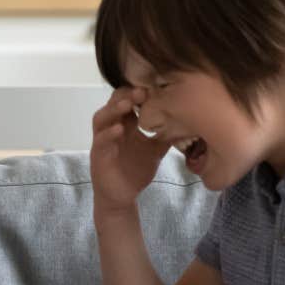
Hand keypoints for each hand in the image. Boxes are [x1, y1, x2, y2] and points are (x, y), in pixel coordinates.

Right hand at [89, 87, 170, 214]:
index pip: (127, 100)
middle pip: (113, 104)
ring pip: (101, 118)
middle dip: (126, 95)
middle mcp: (111, 129)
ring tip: (127, 104)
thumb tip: (186, 122)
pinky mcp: (99, 156)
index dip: (137, 93)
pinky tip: (119, 129)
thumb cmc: (136, 171)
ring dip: (113, 110)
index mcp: (125, 125)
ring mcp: (103, 141)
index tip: (153, 87)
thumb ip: (165, 135)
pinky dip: (108, 134)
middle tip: (142, 91)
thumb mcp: (155, 150)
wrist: (123, 197)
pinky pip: (100, 141)